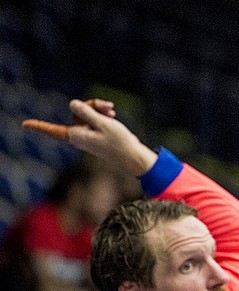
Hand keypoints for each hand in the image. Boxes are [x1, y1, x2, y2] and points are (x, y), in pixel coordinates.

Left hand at [22, 99, 157, 175]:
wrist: (134, 157)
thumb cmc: (120, 143)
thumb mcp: (103, 123)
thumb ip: (86, 112)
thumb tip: (72, 104)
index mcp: (76, 136)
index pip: (53, 130)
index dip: (39, 126)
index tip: (24, 125)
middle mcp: (79, 136)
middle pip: (77, 113)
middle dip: (91, 106)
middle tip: (108, 106)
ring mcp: (87, 136)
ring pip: (86, 115)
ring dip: (99, 110)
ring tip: (112, 110)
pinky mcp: (95, 136)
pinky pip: (93, 121)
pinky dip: (102, 116)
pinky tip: (112, 114)